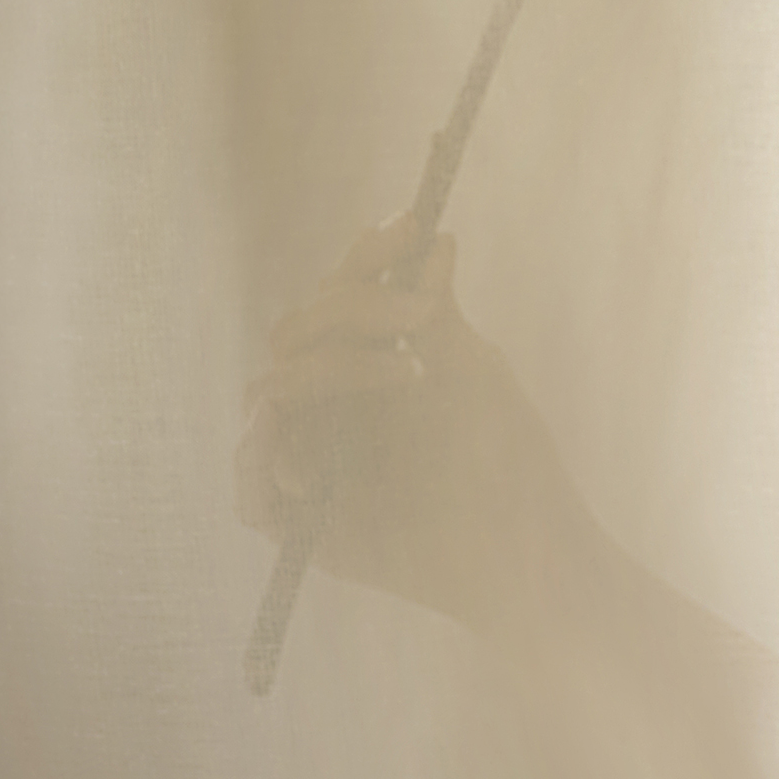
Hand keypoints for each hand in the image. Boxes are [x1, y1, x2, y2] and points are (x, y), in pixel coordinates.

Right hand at [234, 212, 556, 629]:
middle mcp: (329, 408)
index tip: (409, 222)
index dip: (364, 259)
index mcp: (365, 367)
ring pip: (268, 394)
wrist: (528, 556)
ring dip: (329, 370)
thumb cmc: (511, 466)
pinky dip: (260, 453)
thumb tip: (437, 238)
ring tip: (408, 372)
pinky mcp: (298, 525)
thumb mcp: (473, 377)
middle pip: (293, 335)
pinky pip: (250, 487)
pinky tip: (281, 423)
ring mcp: (308, 462)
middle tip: (420, 317)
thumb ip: (436, 314)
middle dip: (353, 311)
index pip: (337, 300)